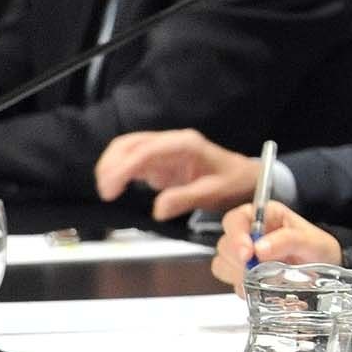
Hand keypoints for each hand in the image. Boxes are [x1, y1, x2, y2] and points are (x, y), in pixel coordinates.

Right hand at [96, 128, 257, 217]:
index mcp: (185, 144)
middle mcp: (171, 142)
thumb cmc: (232, 182)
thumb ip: (186, 198)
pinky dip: (119, 171)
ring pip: (127, 149)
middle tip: (106, 192)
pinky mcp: (159, 160)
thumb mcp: (214, 193)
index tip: (110, 188)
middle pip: (129, 144)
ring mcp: (163, 150)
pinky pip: (132, 160)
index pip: (145, 150)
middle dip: (111, 164)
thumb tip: (158, 209)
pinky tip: (114, 187)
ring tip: (108, 191)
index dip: (123, 167)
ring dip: (111, 166)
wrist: (245, 178)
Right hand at [210, 200, 342, 286]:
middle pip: (224, 245)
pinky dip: (246, 289)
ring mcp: (244, 257)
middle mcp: (249, 234)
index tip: (247, 253)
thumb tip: (259, 248)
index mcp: (263, 216)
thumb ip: (288, 239)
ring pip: (223, 265)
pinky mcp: (244, 276)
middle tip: (257, 270)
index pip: (235, 220)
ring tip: (266, 278)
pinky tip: (265, 287)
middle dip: (238, 260)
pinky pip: (233, 284)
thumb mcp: (311, 241)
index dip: (236, 236)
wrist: (327, 269)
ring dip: (241, 275)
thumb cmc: (319, 249)